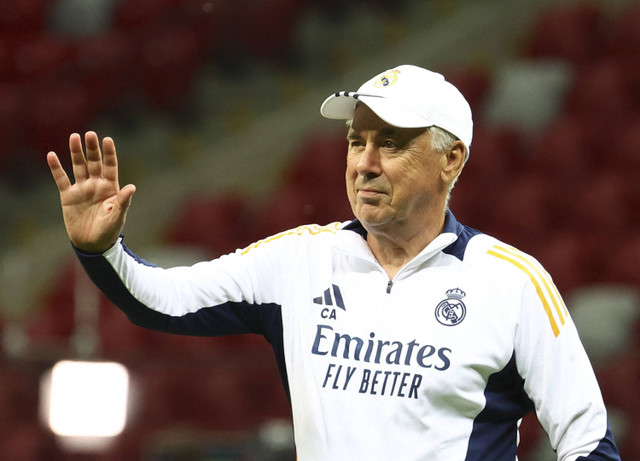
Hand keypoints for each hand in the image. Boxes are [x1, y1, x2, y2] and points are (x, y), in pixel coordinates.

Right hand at [47, 132, 135, 252]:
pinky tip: (51, 156)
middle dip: (92, 149)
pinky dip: (56, 168)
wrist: (92, 244)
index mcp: (111, 187)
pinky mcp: (68, 196)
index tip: (107, 139)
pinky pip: (61, 179)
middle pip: (94, 163)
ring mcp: (82, 189)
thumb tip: (132, 187)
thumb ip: (123, 201)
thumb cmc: (109, 230)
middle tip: (90, 134)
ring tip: (74, 137)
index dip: (109, 153)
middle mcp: (96, 184)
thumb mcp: (117, 216)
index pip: (110, 166)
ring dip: (76, 153)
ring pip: (78, 167)